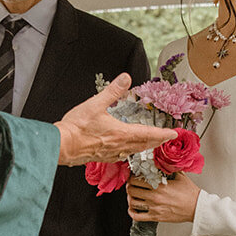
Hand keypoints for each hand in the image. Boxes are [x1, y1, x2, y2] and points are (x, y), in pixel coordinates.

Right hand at [55, 73, 176, 165]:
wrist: (61, 146)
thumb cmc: (76, 128)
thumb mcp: (95, 104)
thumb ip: (112, 91)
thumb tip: (126, 78)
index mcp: (121, 134)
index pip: (148, 134)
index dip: (163, 133)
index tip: (174, 133)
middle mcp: (119, 146)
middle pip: (144, 144)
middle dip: (157, 141)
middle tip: (167, 138)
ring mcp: (111, 153)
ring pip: (134, 151)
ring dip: (145, 147)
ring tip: (150, 143)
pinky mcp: (102, 157)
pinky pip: (122, 155)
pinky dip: (130, 151)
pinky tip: (126, 150)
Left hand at [126, 173, 199, 223]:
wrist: (196, 207)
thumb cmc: (190, 194)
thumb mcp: (180, 176)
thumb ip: (169, 169)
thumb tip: (163, 162)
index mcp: (159, 186)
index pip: (136, 180)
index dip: (131, 177)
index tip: (133, 176)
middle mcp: (154, 197)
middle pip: (131, 191)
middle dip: (129, 186)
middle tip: (131, 185)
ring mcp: (154, 208)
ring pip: (132, 203)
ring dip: (130, 198)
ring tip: (132, 195)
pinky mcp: (155, 217)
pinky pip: (137, 216)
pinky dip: (132, 212)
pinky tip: (133, 208)